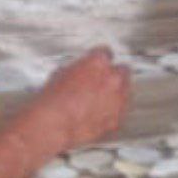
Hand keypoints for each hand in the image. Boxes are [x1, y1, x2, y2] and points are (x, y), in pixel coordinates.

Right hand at [9, 47, 130, 166]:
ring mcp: (118, 98)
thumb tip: (81, 71)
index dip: (100, 60)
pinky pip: (120, 111)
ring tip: (99, 100)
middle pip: (122, 70)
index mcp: (99, 61)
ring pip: (125, 91)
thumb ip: (80, 68)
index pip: (106, 53)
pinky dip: (112, 111)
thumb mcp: (62, 73)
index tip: (98, 65)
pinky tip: (100, 113)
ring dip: (115, 93)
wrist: (52, 124)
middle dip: (113, 75)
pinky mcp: (117, 117)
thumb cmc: (53, 100)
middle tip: (101, 83)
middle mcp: (113, 77)